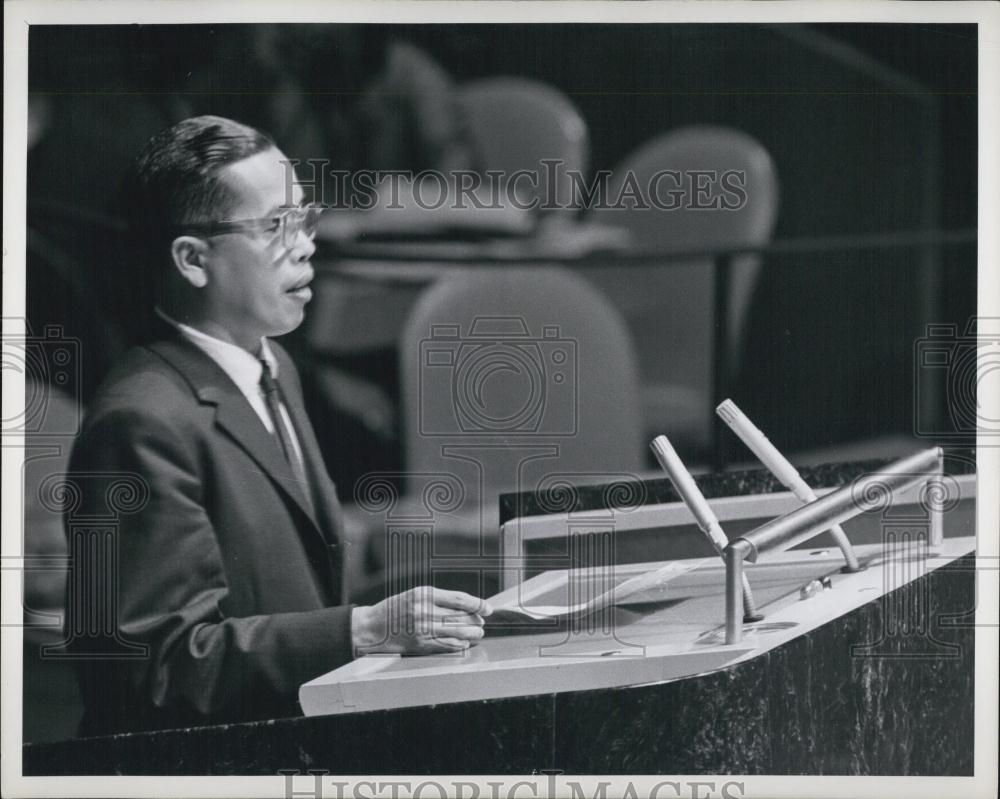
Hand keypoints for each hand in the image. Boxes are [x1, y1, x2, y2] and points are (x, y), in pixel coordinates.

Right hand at [351, 587, 492, 655]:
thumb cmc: (395, 609)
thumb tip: (467, 606)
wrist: (372, 627)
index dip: (477, 604)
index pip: (459, 599)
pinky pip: (447, 646)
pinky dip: (460, 645)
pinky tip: (465, 643)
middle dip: (476, 620)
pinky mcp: (420, 645)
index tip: (487, 608)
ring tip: (478, 633)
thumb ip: (439, 599)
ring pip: (457, 632)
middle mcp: (425, 611)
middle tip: (482, 622)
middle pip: (461, 616)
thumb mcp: (416, 595)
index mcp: (425, 594)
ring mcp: (423, 629)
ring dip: (472, 634)